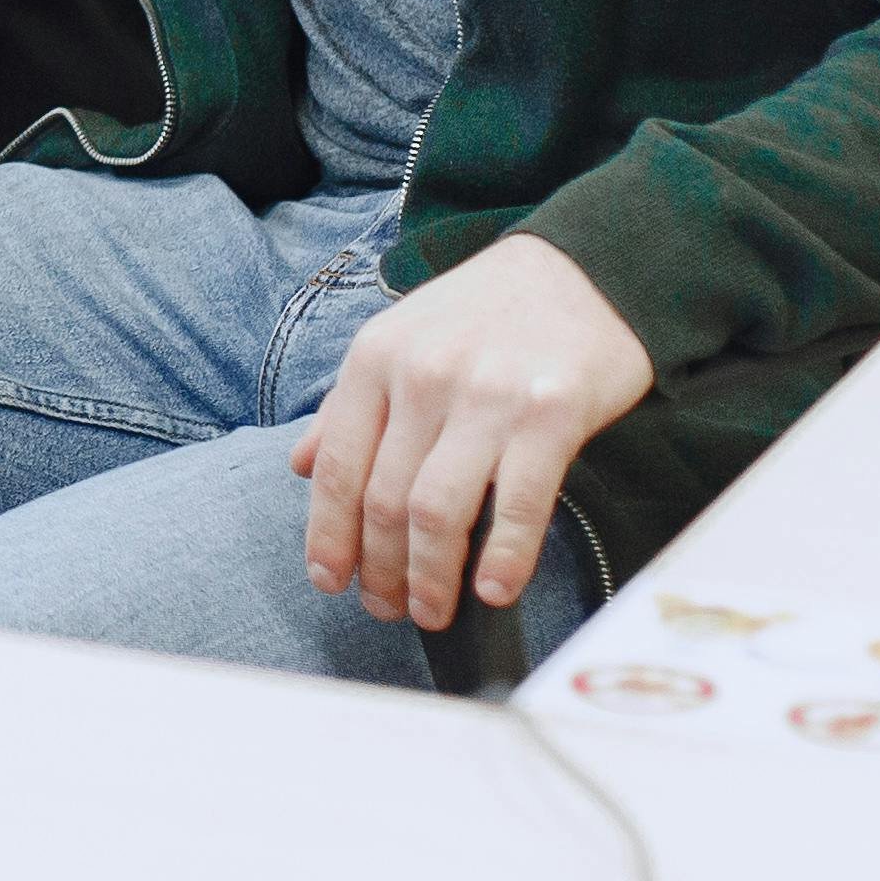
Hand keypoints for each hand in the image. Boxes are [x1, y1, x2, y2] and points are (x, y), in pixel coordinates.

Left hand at [291, 233, 652, 629]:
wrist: (582, 270)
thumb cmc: (484, 313)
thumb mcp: (399, 339)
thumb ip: (348, 405)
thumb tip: (298, 463)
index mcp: (375, 359)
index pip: (335, 466)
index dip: (328, 535)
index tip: (329, 580)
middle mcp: (423, 376)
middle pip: (383, 500)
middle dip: (379, 570)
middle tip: (387, 608)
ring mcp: (487, 396)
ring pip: (437, 511)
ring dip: (430, 577)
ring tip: (432, 610)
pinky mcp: (551, 415)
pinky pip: (517, 505)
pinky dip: (503, 558)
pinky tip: (493, 591)